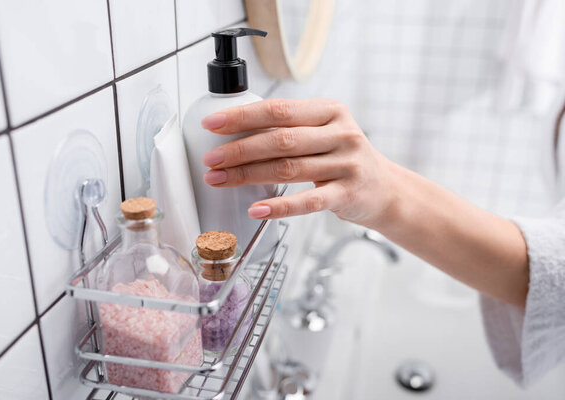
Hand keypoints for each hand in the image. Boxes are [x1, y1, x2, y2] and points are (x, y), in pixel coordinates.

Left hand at [200, 98, 397, 226]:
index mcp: (330, 111)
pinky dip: (280, 206)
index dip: (243, 117)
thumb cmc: (342, 157)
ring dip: (248, 175)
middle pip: (281, 140)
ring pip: (288, 169)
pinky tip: (256, 209)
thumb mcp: (325, 131)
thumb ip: (291, 128)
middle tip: (211, 159)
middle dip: (239, 149)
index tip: (213, 124)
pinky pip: (308, 201)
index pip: (279, 110)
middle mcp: (340, 133)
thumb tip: (235, 132)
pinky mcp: (347, 194)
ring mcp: (346, 164)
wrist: (385, 189)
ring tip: (220, 180)